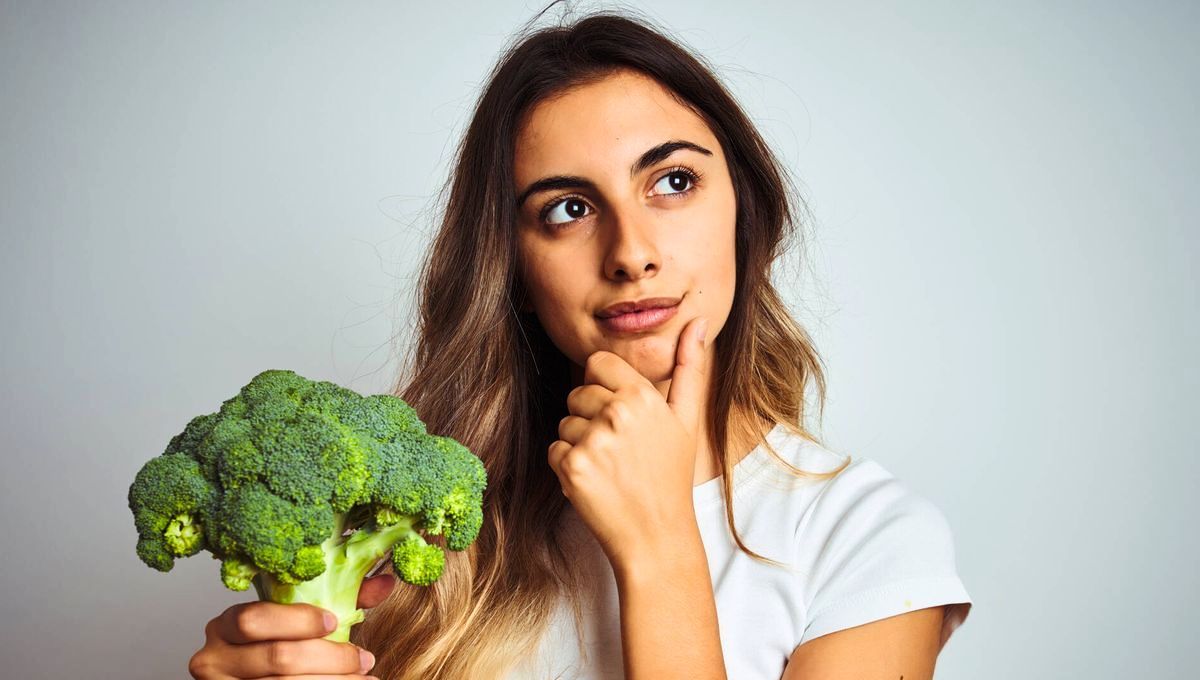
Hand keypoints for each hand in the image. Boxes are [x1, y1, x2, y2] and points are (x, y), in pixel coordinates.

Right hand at [187, 573, 395, 678]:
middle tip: (364, 658)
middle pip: (278, 657)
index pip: (254, 619)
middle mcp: (214, 660)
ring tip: (365, 678)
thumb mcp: (295, 622)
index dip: (298, 620)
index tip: (334, 621)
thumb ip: (337, 600)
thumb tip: (385, 582)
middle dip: (330, 658)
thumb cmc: (276, 648)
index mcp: (224, 627)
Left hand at [548, 316, 709, 571]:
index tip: (617, 412)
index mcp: (642, 395)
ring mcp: (592, 440)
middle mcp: (616, 413)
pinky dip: (567, 466)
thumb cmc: (670, 476)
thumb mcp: (686, 420)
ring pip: (565, 423)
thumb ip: (689, 368)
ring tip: (609, 467)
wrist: (657, 535)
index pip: (597, 363)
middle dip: (590, 417)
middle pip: (577, 393)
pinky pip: (554, 450)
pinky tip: (595, 481)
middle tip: (618, 448)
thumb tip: (696, 323)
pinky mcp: (571, 466)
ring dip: (579, 443)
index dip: (603, 387)